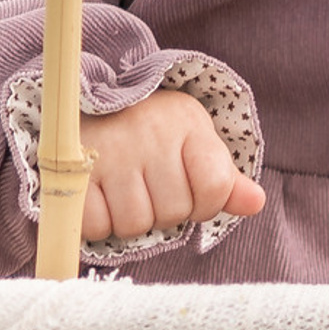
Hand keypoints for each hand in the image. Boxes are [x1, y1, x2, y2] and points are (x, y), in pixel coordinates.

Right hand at [78, 89, 266, 242]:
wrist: (90, 105)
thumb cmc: (154, 132)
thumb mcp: (195, 144)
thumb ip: (224, 180)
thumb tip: (255, 203)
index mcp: (188, 124)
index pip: (215, 187)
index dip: (204, 203)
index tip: (189, 190)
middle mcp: (150, 134)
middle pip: (173, 212)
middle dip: (164, 211)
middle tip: (149, 188)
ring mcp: (110, 152)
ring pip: (135, 224)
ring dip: (131, 219)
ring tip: (125, 192)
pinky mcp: (73, 171)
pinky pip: (95, 225)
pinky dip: (99, 223)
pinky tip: (100, 199)